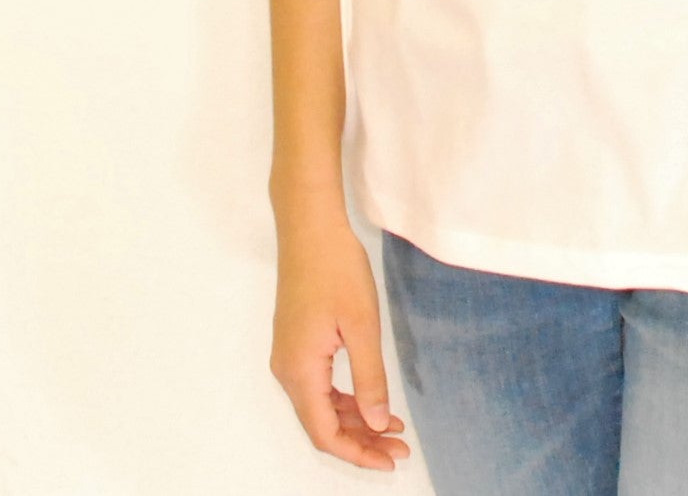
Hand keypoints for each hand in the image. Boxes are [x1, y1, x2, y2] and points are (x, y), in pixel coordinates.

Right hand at [270, 209, 410, 472]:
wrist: (311, 226)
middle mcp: (288, 370)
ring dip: (355, 420)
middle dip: (361, 440)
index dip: (358, 453)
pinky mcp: (297, 343)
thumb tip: (378, 424)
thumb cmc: (336, 268)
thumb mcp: (362, 325)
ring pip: (321, 406)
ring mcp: (289, 356)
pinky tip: (371, 399)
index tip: (389, 460)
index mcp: (299, 370)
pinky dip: (345, 398)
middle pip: (322, 424)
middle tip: (399, 448)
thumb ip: (370, 378)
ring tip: (393, 427)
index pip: (325, 433)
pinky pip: (319, 385)